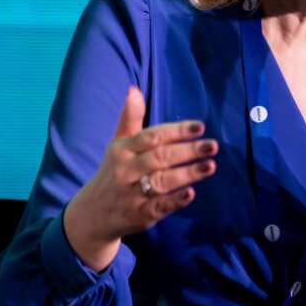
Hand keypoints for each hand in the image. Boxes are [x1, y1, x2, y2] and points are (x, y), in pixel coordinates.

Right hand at [63, 87, 217, 270]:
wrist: (93, 214)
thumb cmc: (113, 173)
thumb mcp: (117, 145)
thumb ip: (130, 119)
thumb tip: (133, 90)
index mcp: (122, 150)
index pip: (152, 137)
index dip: (176, 131)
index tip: (200, 127)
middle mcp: (125, 171)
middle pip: (159, 158)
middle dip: (187, 150)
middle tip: (213, 145)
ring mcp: (131, 195)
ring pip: (162, 182)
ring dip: (187, 174)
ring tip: (210, 165)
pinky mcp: (138, 216)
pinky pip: (158, 208)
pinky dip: (174, 201)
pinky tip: (190, 194)